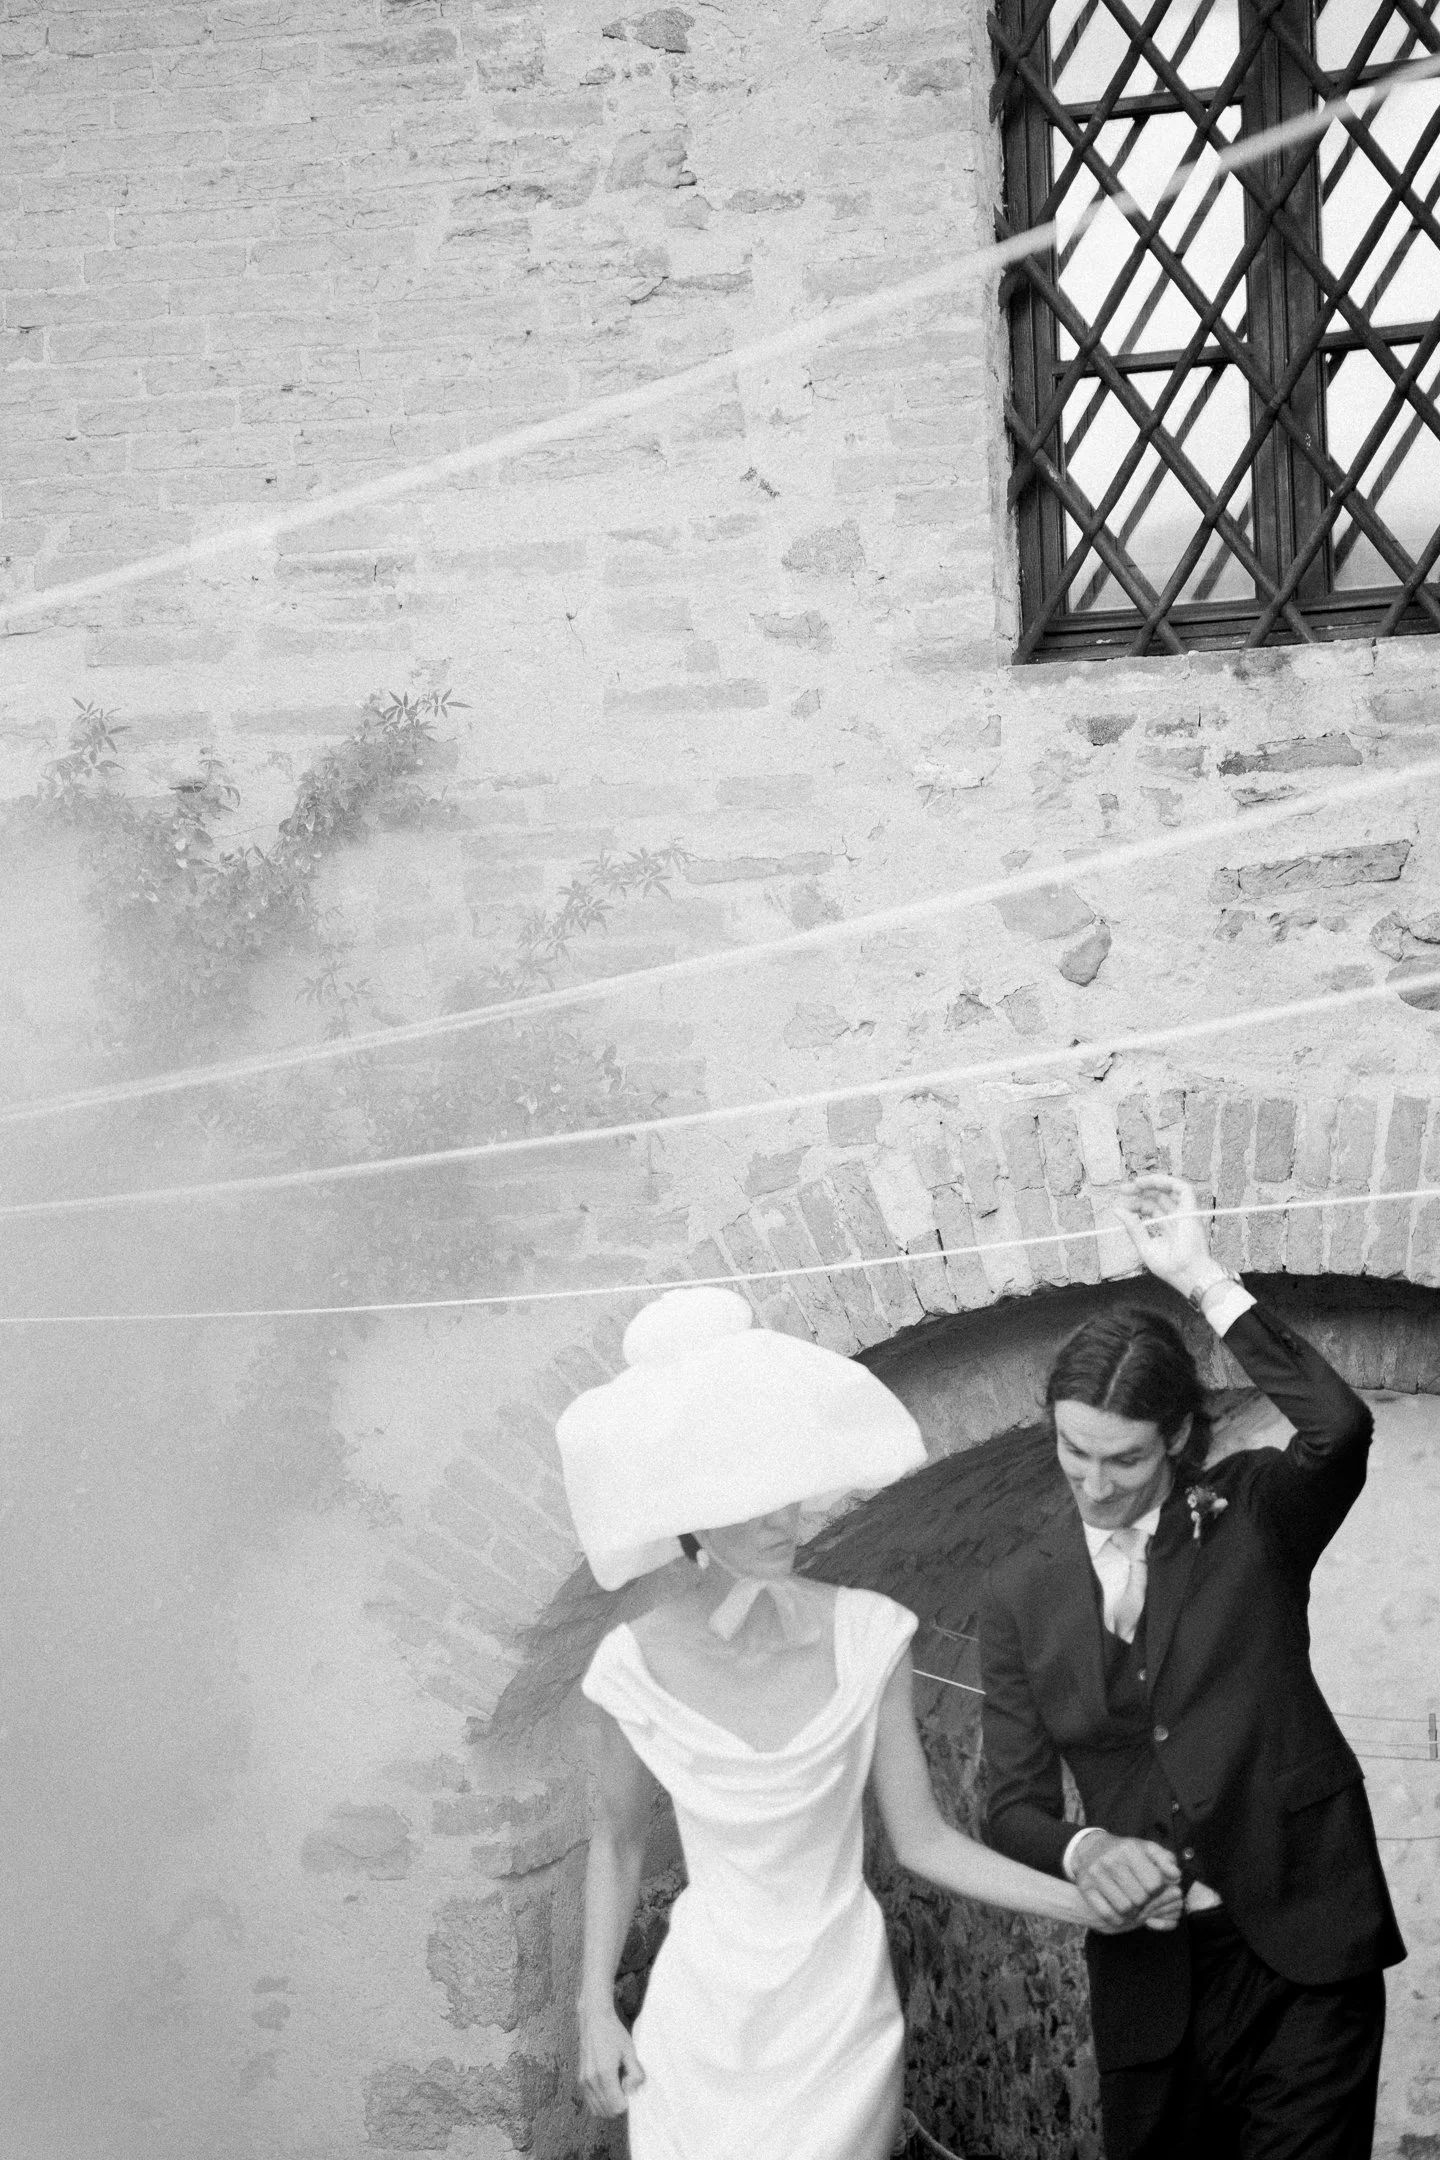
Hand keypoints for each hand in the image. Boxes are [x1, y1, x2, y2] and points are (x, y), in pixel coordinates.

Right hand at [577, 1998, 646, 2116]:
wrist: (594, 2019)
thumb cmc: (613, 2033)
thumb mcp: (630, 2050)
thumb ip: (635, 2074)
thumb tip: (632, 2092)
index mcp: (604, 2073)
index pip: (617, 2107)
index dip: (627, 2102)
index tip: (630, 2088)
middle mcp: (591, 2080)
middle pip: (608, 2112)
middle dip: (619, 2106)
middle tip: (625, 2087)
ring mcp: (583, 2081)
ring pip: (598, 2110)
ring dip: (609, 2106)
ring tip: (617, 2087)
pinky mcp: (580, 2080)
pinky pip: (590, 2103)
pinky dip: (600, 2102)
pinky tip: (608, 2087)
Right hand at [1071, 1830, 1182, 1929]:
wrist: (1091, 1848)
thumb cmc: (1126, 1852)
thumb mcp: (1147, 1849)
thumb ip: (1166, 1860)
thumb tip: (1176, 1876)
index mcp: (1129, 1849)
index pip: (1154, 1883)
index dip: (1158, 1890)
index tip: (1153, 1887)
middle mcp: (1110, 1860)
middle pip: (1140, 1898)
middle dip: (1145, 1902)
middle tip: (1142, 1897)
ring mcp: (1095, 1874)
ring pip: (1124, 1908)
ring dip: (1131, 1912)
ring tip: (1131, 1903)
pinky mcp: (1085, 1887)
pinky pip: (1107, 1914)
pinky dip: (1116, 1918)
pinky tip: (1119, 1911)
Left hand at [1110, 1175, 1222, 1300]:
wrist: (1187, 1275)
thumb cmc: (1170, 1267)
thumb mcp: (1145, 1246)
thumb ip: (1133, 1227)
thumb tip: (1117, 1210)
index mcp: (1167, 1227)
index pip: (1150, 1208)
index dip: (1135, 1204)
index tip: (1121, 1205)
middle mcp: (1176, 1218)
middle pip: (1158, 1197)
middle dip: (1140, 1191)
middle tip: (1122, 1189)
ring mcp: (1185, 1213)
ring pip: (1170, 1189)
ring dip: (1153, 1182)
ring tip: (1135, 1183)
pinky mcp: (1192, 1210)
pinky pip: (1183, 1188)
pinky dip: (1167, 1181)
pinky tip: (1150, 1181)